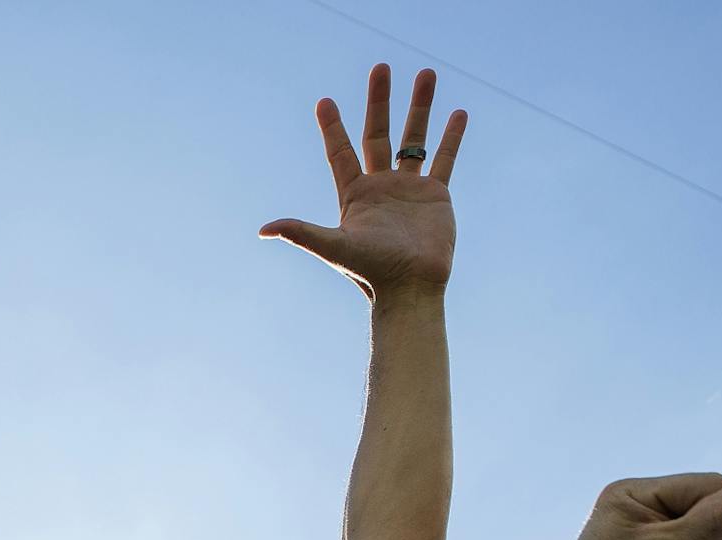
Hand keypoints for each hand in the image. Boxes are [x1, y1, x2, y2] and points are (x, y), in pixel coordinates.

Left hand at [261, 64, 465, 299]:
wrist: (410, 289)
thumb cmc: (370, 272)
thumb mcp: (333, 247)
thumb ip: (301, 232)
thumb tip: (264, 229)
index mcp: (354, 195)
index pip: (341, 152)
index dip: (333, 128)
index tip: (324, 102)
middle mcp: (380, 187)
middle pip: (378, 134)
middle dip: (379, 101)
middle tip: (381, 68)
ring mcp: (409, 189)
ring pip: (414, 139)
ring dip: (419, 107)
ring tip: (426, 74)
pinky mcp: (436, 196)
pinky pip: (443, 158)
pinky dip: (451, 137)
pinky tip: (457, 113)